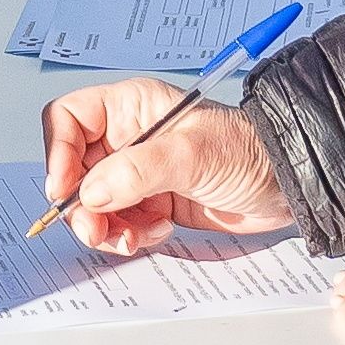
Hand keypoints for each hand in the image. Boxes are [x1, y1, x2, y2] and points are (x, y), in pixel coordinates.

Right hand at [37, 78, 292, 257]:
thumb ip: (138, 170)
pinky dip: (129, 236)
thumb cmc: (249, 150)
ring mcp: (138, 173)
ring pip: (92, 204)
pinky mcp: (151, 203)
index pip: (68, 120)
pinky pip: (118, 224)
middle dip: (81, 204)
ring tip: (133, 237)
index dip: (57, 152)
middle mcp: (127, 138)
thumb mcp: (192, 153)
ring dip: (104, 228)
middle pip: (73, 170)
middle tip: (97, 229)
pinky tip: (159, 231)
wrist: (287, 185)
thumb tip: (91, 192)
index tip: (64, 189)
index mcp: (130, 107)